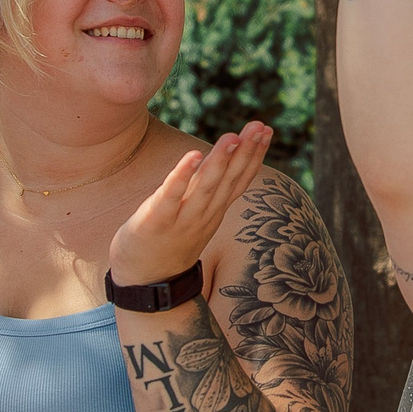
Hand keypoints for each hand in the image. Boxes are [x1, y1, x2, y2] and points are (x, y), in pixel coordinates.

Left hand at [108, 124, 275, 288]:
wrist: (146, 285)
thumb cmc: (168, 244)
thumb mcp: (196, 218)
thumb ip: (208, 194)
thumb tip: (221, 166)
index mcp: (213, 211)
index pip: (239, 180)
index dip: (254, 155)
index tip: (266, 130)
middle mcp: (203, 215)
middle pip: (228, 180)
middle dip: (245, 152)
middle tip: (260, 126)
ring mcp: (181, 220)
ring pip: (205, 187)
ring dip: (220, 162)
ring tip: (232, 137)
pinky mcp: (156, 222)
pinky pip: (171, 197)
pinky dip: (182, 176)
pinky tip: (192, 156)